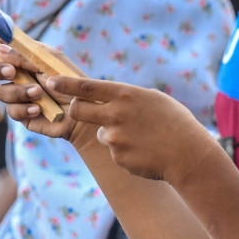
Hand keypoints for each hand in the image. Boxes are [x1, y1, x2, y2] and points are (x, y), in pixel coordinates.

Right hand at [0, 45, 79, 140]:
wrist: (84, 112)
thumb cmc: (72, 83)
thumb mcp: (50, 63)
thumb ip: (25, 56)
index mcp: (25, 58)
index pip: (1, 46)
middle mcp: (19, 75)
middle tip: (12, 72)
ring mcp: (19, 95)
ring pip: (1, 92)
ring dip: (19, 92)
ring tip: (39, 93)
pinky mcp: (22, 114)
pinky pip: (12, 111)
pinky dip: (25, 108)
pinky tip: (39, 109)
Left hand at [44, 74, 218, 183]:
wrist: (189, 155)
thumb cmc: (176, 123)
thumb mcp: (154, 100)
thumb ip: (129, 97)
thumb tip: (111, 97)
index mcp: (126, 95)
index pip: (86, 87)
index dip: (64, 84)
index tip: (50, 81)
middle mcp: (115, 115)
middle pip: (78, 110)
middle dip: (75, 109)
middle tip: (82, 110)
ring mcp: (115, 138)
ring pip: (102, 134)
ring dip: (113, 134)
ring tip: (141, 138)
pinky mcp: (117, 157)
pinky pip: (115, 151)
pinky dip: (126, 151)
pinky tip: (145, 151)